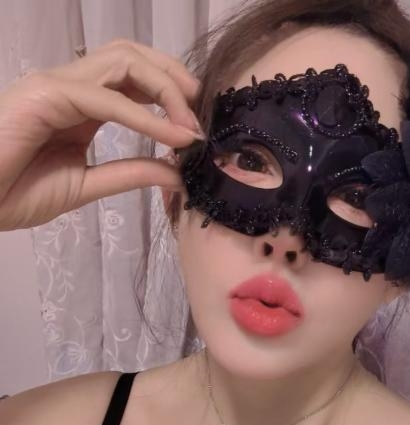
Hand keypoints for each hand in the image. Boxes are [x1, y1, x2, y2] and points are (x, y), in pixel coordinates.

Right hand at [0, 38, 203, 230]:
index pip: (131, 78)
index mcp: (80, 106)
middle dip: (173, 77)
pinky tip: (171, 136)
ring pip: (122, 62)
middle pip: (131, 56)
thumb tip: (176, 172)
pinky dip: (144, 116)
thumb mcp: (87, 185)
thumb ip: (130, 173)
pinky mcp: (45, 95)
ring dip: (165, 88)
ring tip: (189, 123)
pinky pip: (105, 97)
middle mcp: (70, 86)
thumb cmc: (16, 193)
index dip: (169, 93)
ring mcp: (56, 85)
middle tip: (200, 112)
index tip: (195, 128)